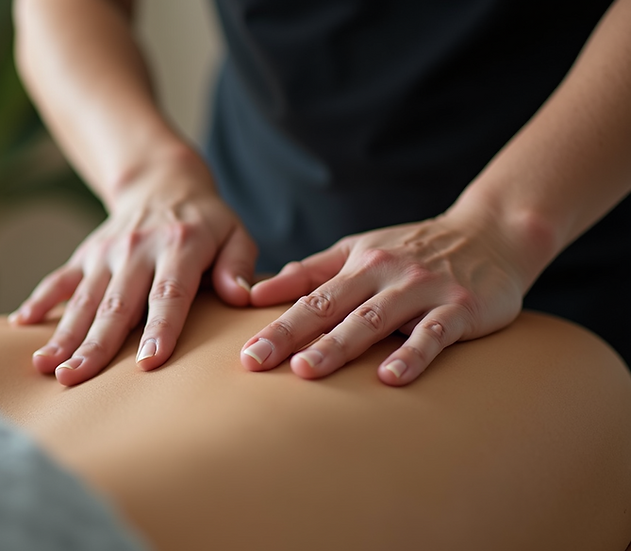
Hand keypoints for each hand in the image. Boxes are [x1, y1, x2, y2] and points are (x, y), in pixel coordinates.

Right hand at [10, 155, 256, 385]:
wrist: (162, 181)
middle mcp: (137, 249)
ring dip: (64, 334)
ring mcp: (106, 253)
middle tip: (76, 379)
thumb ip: (239, 263)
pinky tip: (21, 326)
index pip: (168, 293)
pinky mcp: (86, 255)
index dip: (159, 328)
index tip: (148, 361)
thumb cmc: (207, 221)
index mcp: (179, 246)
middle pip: (116, 304)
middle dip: (96, 345)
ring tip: (46, 367)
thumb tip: (240, 296)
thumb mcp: (235, 232)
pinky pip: (59, 279)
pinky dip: (40, 301)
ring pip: (84, 299)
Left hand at [240, 212, 528, 384]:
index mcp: (357, 264)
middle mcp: (384, 275)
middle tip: (258, 361)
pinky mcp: (460, 308)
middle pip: (331, 307)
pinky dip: (411, 354)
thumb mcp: (359, 251)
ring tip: (308, 369)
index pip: (309, 297)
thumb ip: (311, 273)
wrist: (492, 233)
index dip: (276, 324)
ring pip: (374, 320)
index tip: (246, 352)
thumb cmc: (414, 250)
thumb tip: (256, 292)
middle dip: (292, 335)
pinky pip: (433, 334)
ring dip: (340, 345)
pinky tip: (390, 378)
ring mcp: (422, 290)